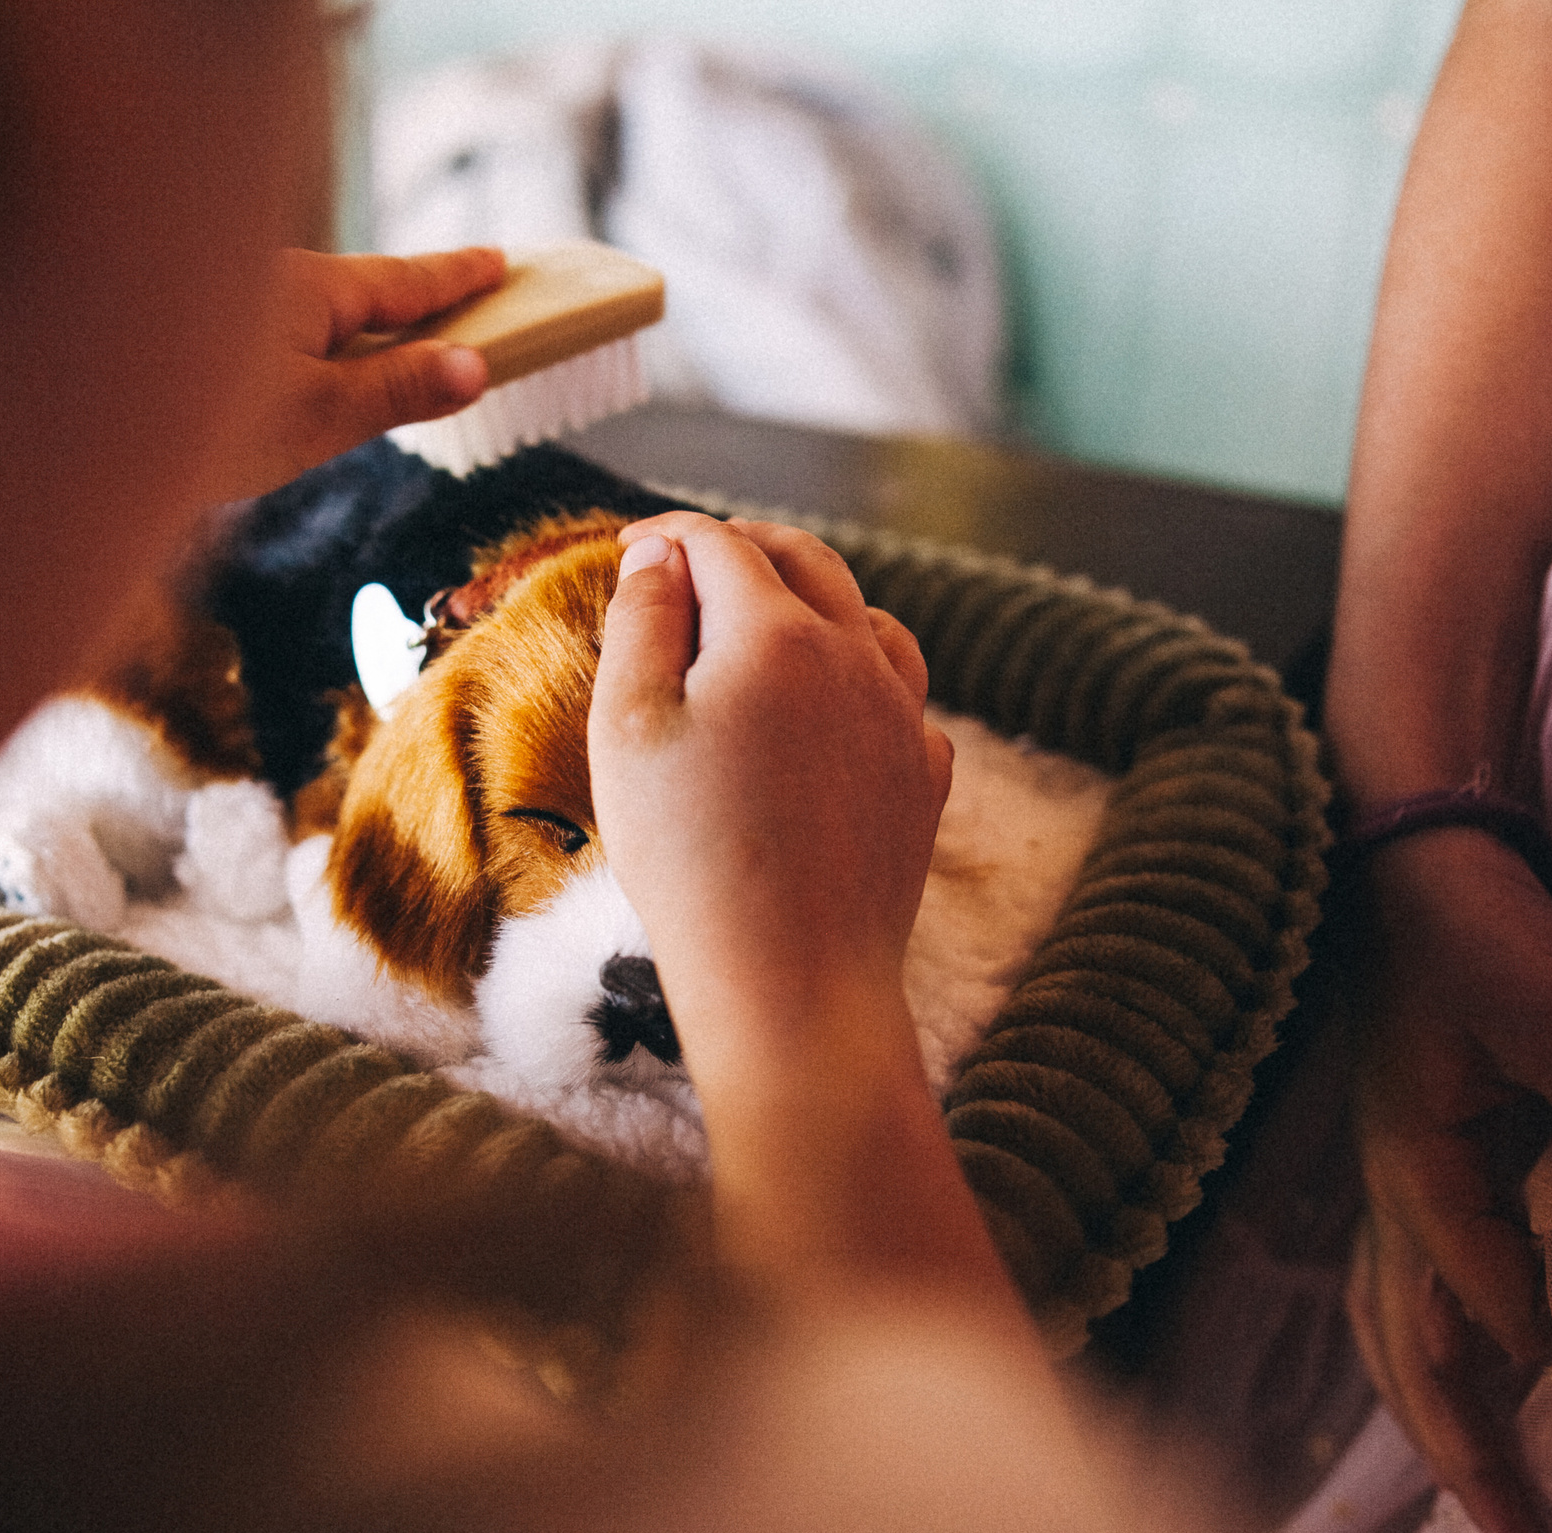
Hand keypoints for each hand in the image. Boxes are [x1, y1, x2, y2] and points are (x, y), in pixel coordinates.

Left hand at [215, 247, 502, 498]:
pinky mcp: (203, 339)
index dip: (456, 277)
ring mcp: (232, 306)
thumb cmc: (196, 424)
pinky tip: (314, 377)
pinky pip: (286, 335)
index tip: (496, 261)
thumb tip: (474, 366)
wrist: (84, 432)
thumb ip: (396, 389)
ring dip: (360, 332)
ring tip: (399, 351)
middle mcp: (271, 281)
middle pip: (358, 293)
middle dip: (408, 301)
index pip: (404, 280)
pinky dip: (321, 348)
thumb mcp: (317, 416)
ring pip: (318, 316)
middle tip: (460, 300)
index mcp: (307, 286)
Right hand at [590, 514, 952, 1052]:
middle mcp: (856, 657)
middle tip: (695, 555)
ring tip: (772, 613)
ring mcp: (902, 717)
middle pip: (807, 560)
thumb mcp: (628, 728)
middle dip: (746, 545)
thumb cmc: (689, 856)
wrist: (791, 978)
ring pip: (869, 618)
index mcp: (776, 633)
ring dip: (816, 598)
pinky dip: (861, 675)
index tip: (630, 545)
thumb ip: (641, 622)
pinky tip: (832, 705)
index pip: (720, 545)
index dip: (669, 534)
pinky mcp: (922, 777)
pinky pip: (902, 697)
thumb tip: (658, 557)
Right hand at [1345, 827, 1551, 1532]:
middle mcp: (1389, 1192)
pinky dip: (1423, 1350)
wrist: (1396, 846)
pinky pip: (1399, 1285)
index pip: (1489, 1308)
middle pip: (1413, 1353)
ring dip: (1437, 1418)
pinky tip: (1455, 1367)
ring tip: (1484, 1494)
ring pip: (1393, 1328)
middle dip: (1466, 1458)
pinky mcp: (1399, 1151)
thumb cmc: (1472, 928)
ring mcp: (1384, 1175)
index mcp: (1419, 1171)